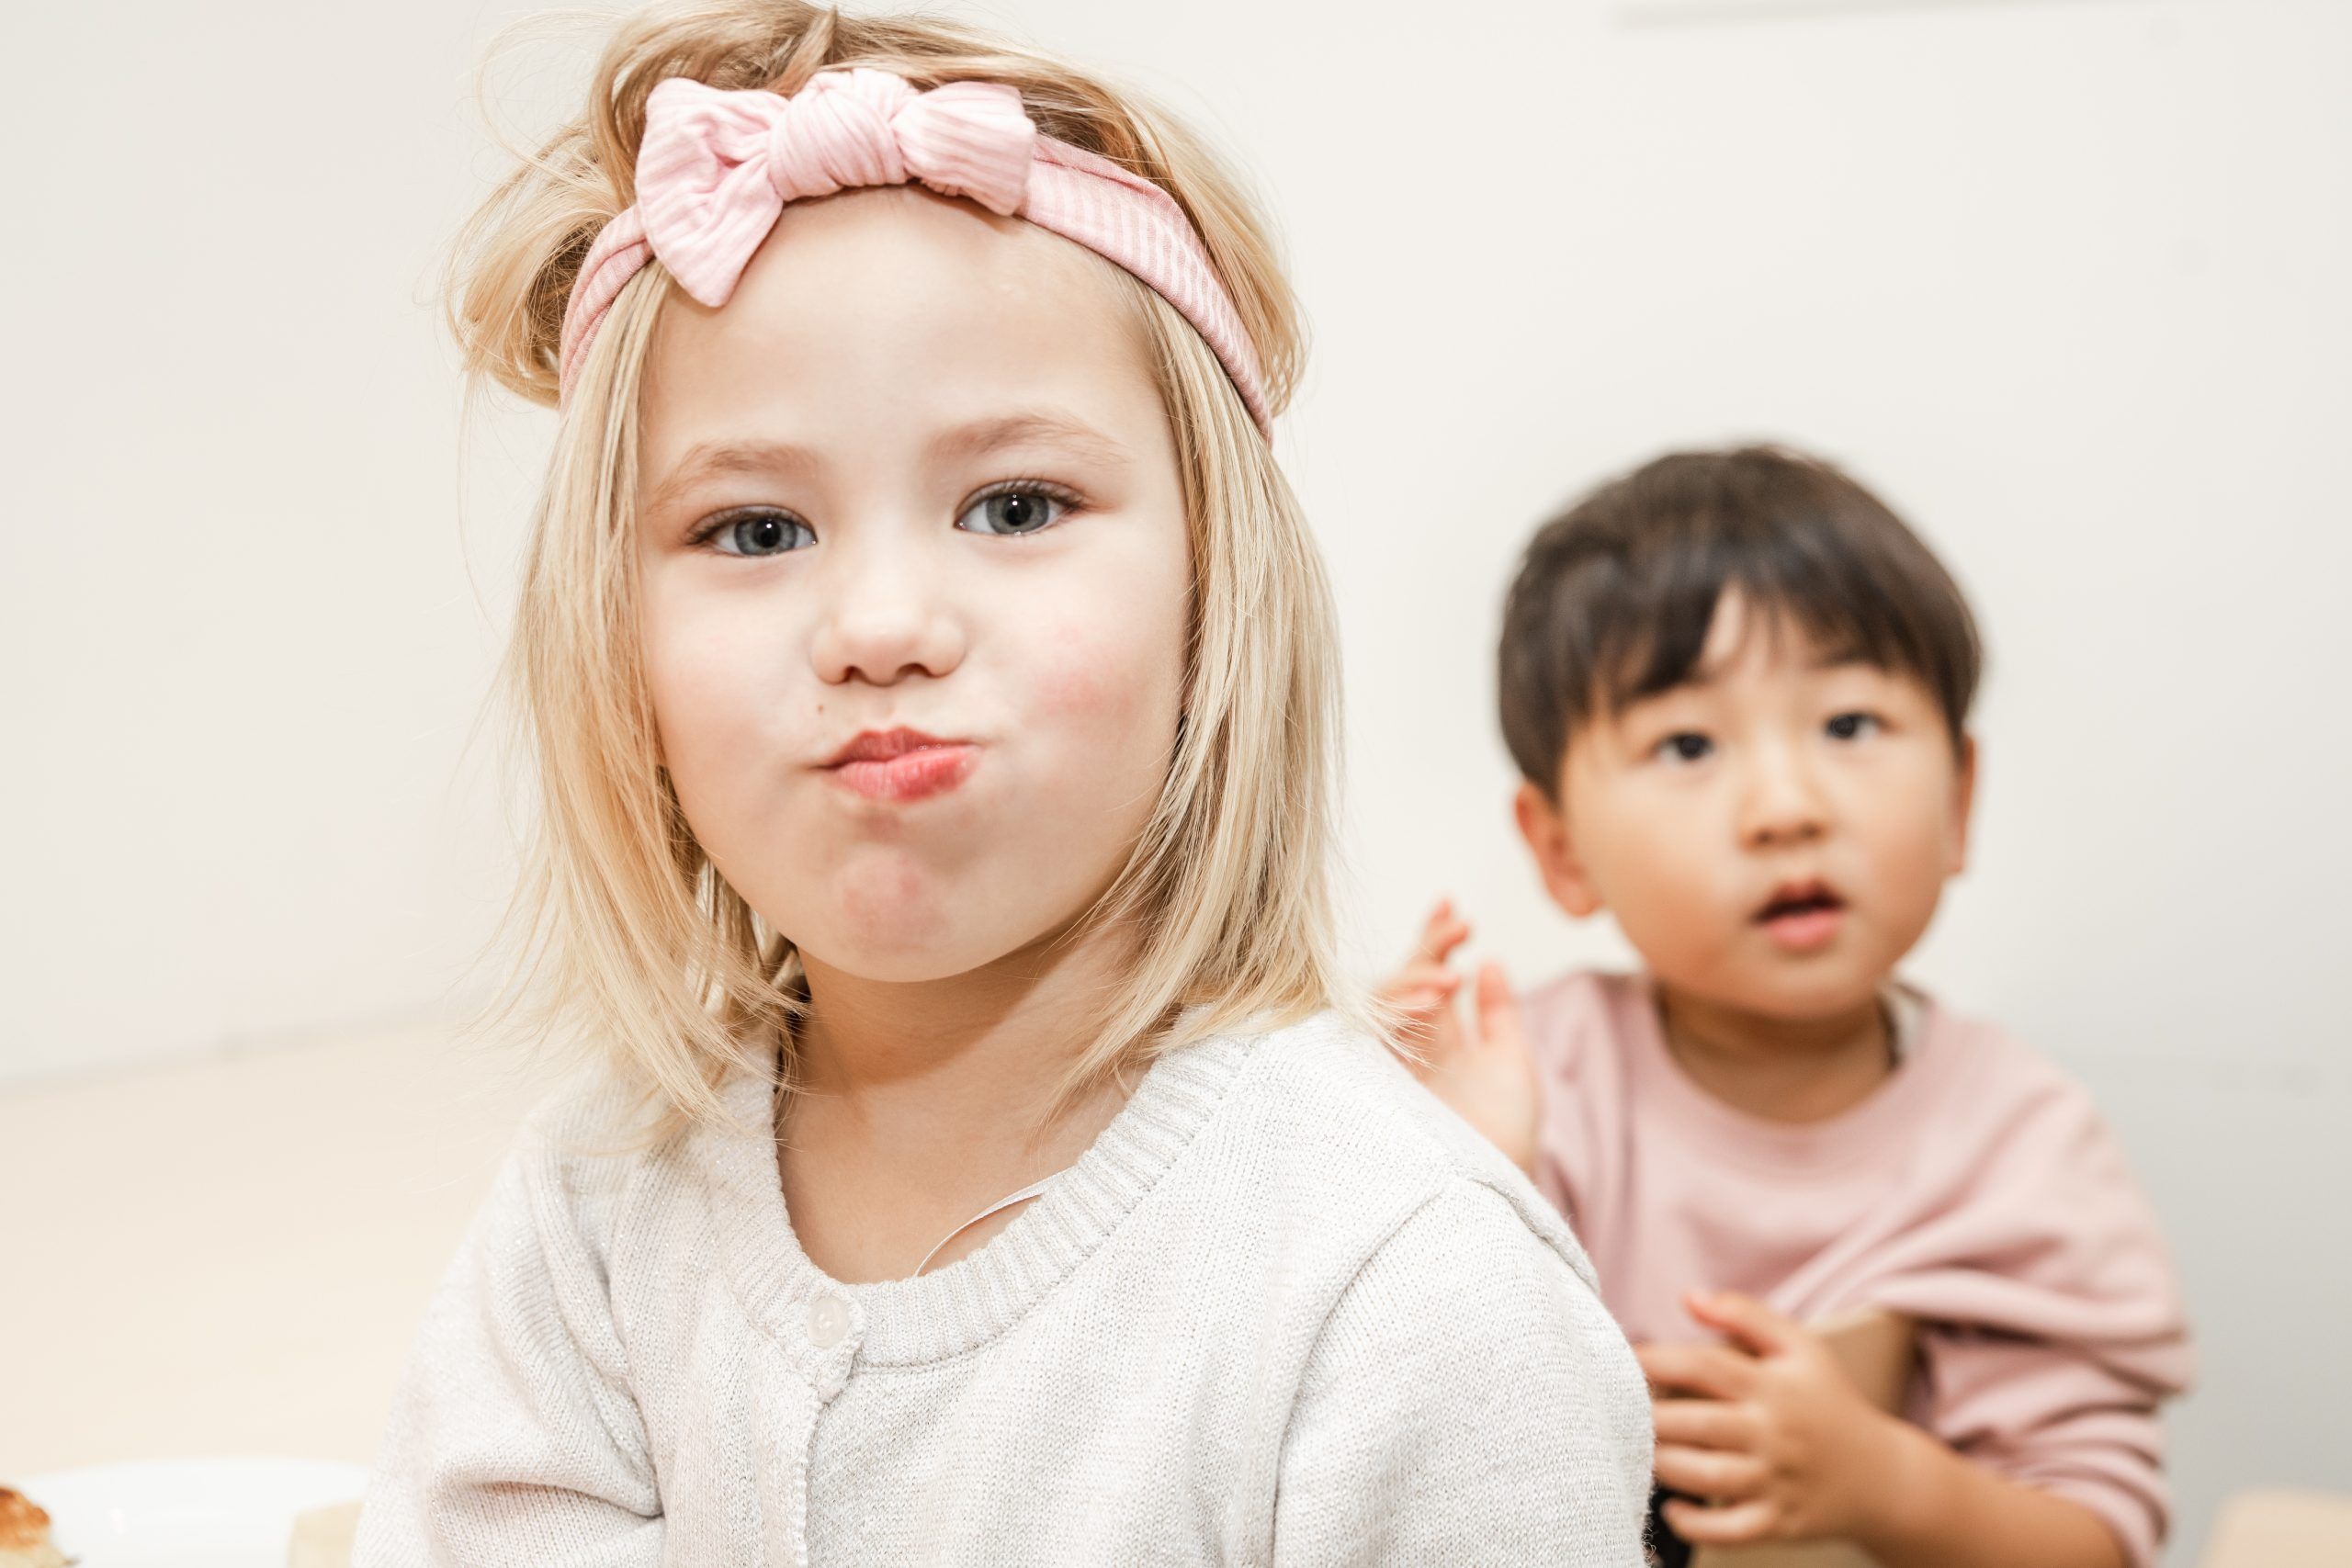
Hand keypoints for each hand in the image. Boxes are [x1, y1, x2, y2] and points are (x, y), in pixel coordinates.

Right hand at [1376, 899, 1539, 1175]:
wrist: (1496, 1189)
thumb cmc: (1508, 1136)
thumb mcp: (1512, 1063)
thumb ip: (1499, 1013)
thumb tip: (1490, 963)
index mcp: (1441, 1041)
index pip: (1429, 977)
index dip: (1435, 940)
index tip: (1453, 906)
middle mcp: (1411, 1047)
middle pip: (1403, 982)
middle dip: (1427, 948)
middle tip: (1458, 925)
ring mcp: (1390, 1063)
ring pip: (1383, 1002)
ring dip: (1416, 980)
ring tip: (1451, 977)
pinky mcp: (1374, 1082)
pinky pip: (1372, 1033)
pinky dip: (1400, 1011)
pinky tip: (1433, 998)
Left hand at [1637, 1291, 1904, 1548]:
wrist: (1883, 1475)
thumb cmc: (1828, 1402)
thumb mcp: (1801, 1347)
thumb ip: (1745, 1314)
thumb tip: (1688, 1297)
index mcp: (1773, 1385)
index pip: (1704, 1366)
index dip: (1655, 1360)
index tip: (1621, 1360)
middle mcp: (1773, 1432)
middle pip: (1696, 1423)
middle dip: (1647, 1418)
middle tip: (1615, 1413)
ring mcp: (1777, 1480)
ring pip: (1705, 1476)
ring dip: (1662, 1466)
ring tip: (1637, 1452)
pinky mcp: (1779, 1521)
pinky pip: (1729, 1530)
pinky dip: (1694, 1523)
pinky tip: (1671, 1507)